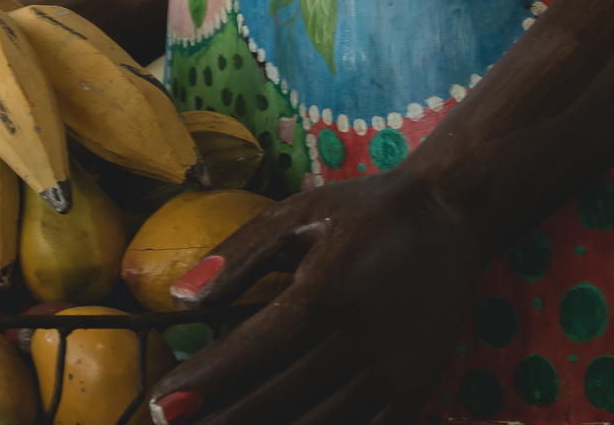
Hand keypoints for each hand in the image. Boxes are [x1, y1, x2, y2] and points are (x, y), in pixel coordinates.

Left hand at [148, 165, 479, 424]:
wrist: (451, 218)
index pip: (258, 347)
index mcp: (329, 287)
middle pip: (281, 395)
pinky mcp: (414, 391)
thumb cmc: (363, 212)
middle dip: (220, 419)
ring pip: (319, 424)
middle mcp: (363, 337)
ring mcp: (393, 372)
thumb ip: (241, 255)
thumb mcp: (300, 211)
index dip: (209, 381)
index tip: (162, 405)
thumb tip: (183, 296)